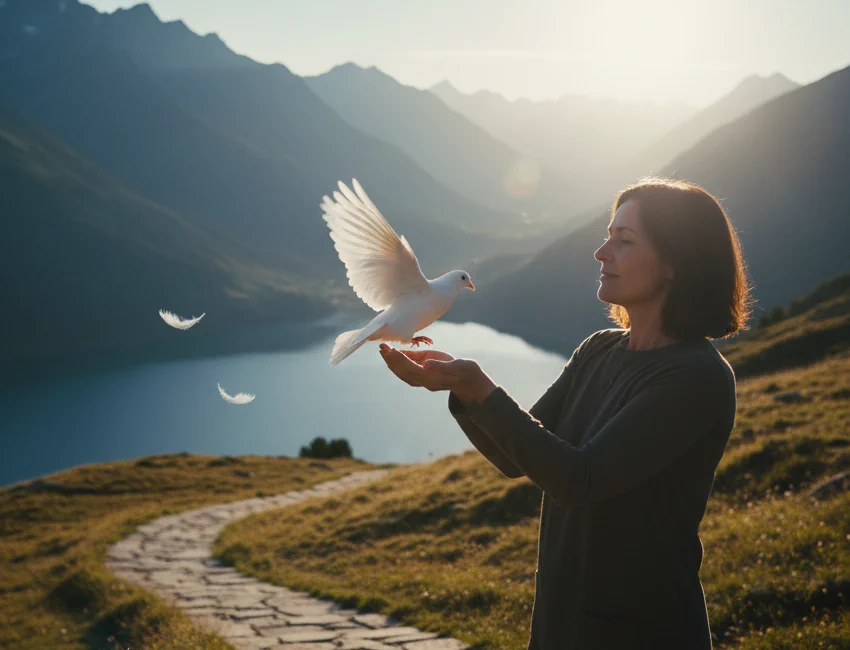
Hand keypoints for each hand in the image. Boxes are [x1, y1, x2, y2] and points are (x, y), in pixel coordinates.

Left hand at [378, 343, 496, 404]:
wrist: (471, 382)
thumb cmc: (467, 371)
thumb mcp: (458, 366)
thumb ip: (441, 366)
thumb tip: (425, 364)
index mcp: (433, 378)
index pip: (412, 369)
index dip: (400, 360)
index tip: (391, 350)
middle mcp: (426, 382)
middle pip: (404, 372)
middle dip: (392, 359)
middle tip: (381, 347)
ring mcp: (424, 382)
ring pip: (404, 373)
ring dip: (392, 362)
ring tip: (383, 350)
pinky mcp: (425, 378)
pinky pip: (408, 374)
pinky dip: (398, 366)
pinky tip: (393, 357)